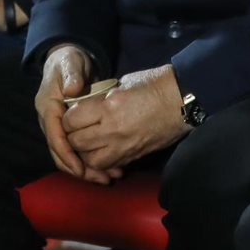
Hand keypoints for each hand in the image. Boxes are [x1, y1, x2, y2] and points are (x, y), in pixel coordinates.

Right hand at [35, 45, 119, 184]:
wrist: (69, 60)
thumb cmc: (69, 61)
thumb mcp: (71, 63)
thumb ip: (72, 75)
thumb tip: (72, 91)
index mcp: (47, 107)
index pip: (55, 137)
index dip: (67, 154)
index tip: (81, 169)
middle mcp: (50, 121)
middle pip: (60, 153)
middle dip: (79, 169)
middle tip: (102, 179)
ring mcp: (58, 127)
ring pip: (68, 156)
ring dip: (86, 169)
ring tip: (108, 178)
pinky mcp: (69, 130)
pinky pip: (76, 151)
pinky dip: (89, 161)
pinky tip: (107, 168)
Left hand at [62, 64, 186, 171]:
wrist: (181, 100)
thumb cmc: (153, 84)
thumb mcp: (121, 83)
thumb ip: (100, 97)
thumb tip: (84, 105)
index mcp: (108, 107)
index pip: (72, 120)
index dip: (67, 117)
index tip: (71, 113)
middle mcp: (112, 130)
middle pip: (77, 142)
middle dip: (71, 136)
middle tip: (75, 128)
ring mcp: (123, 146)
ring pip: (90, 160)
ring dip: (84, 152)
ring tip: (87, 142)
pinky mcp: (133, 156)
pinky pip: (109, 166)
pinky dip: (101, 161)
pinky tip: (102, 151)